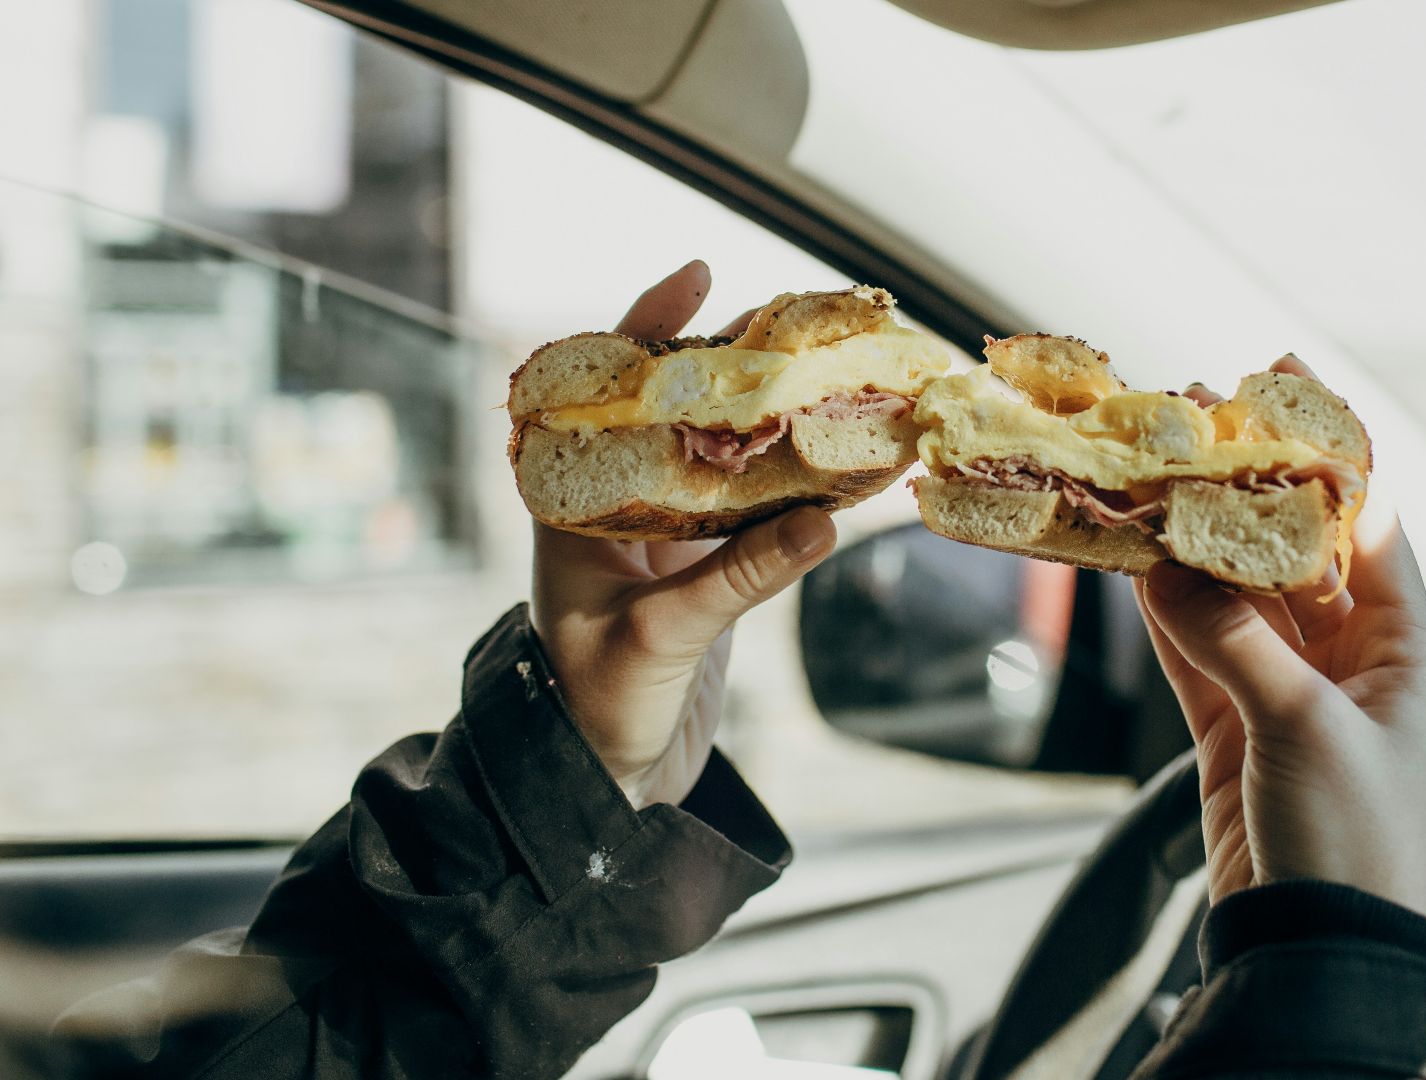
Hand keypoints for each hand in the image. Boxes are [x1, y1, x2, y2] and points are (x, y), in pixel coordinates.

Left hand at [529, 260, 836, 807]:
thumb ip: (740, 579)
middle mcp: (618, 506)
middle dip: (738, 364)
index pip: (606, 390)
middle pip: (679, 410)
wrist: (601, 784)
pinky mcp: (709, 574)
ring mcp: (668, 538)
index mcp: (573, 503)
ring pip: (726, 458)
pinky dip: (801, 490)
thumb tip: (826, 523)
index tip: (699, 273)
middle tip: (801, 323)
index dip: (649, 327)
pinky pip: (759, 515)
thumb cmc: (596, 706)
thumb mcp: (662, 636)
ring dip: (777, 424)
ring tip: (836, 377)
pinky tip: (847, 466)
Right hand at [1136, 358, 1425, 917]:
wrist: (1326, 954)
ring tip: (1145, 476)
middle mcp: (1352, 659)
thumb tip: (1163, 566)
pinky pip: (1196, 650)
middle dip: (1241, 487)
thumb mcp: (1304, 730)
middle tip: (1189, 419)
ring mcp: (1289, 693)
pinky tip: (1133, 560)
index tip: (1280, 380)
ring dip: (1191, 542)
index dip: (1324, 448)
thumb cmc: (1357, 845)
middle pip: (1290, 548)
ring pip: (1232, 594)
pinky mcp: (1235, 731)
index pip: (1366, 520)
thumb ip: (1234, 642)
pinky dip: (1163, 609)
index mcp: (1405, 647)